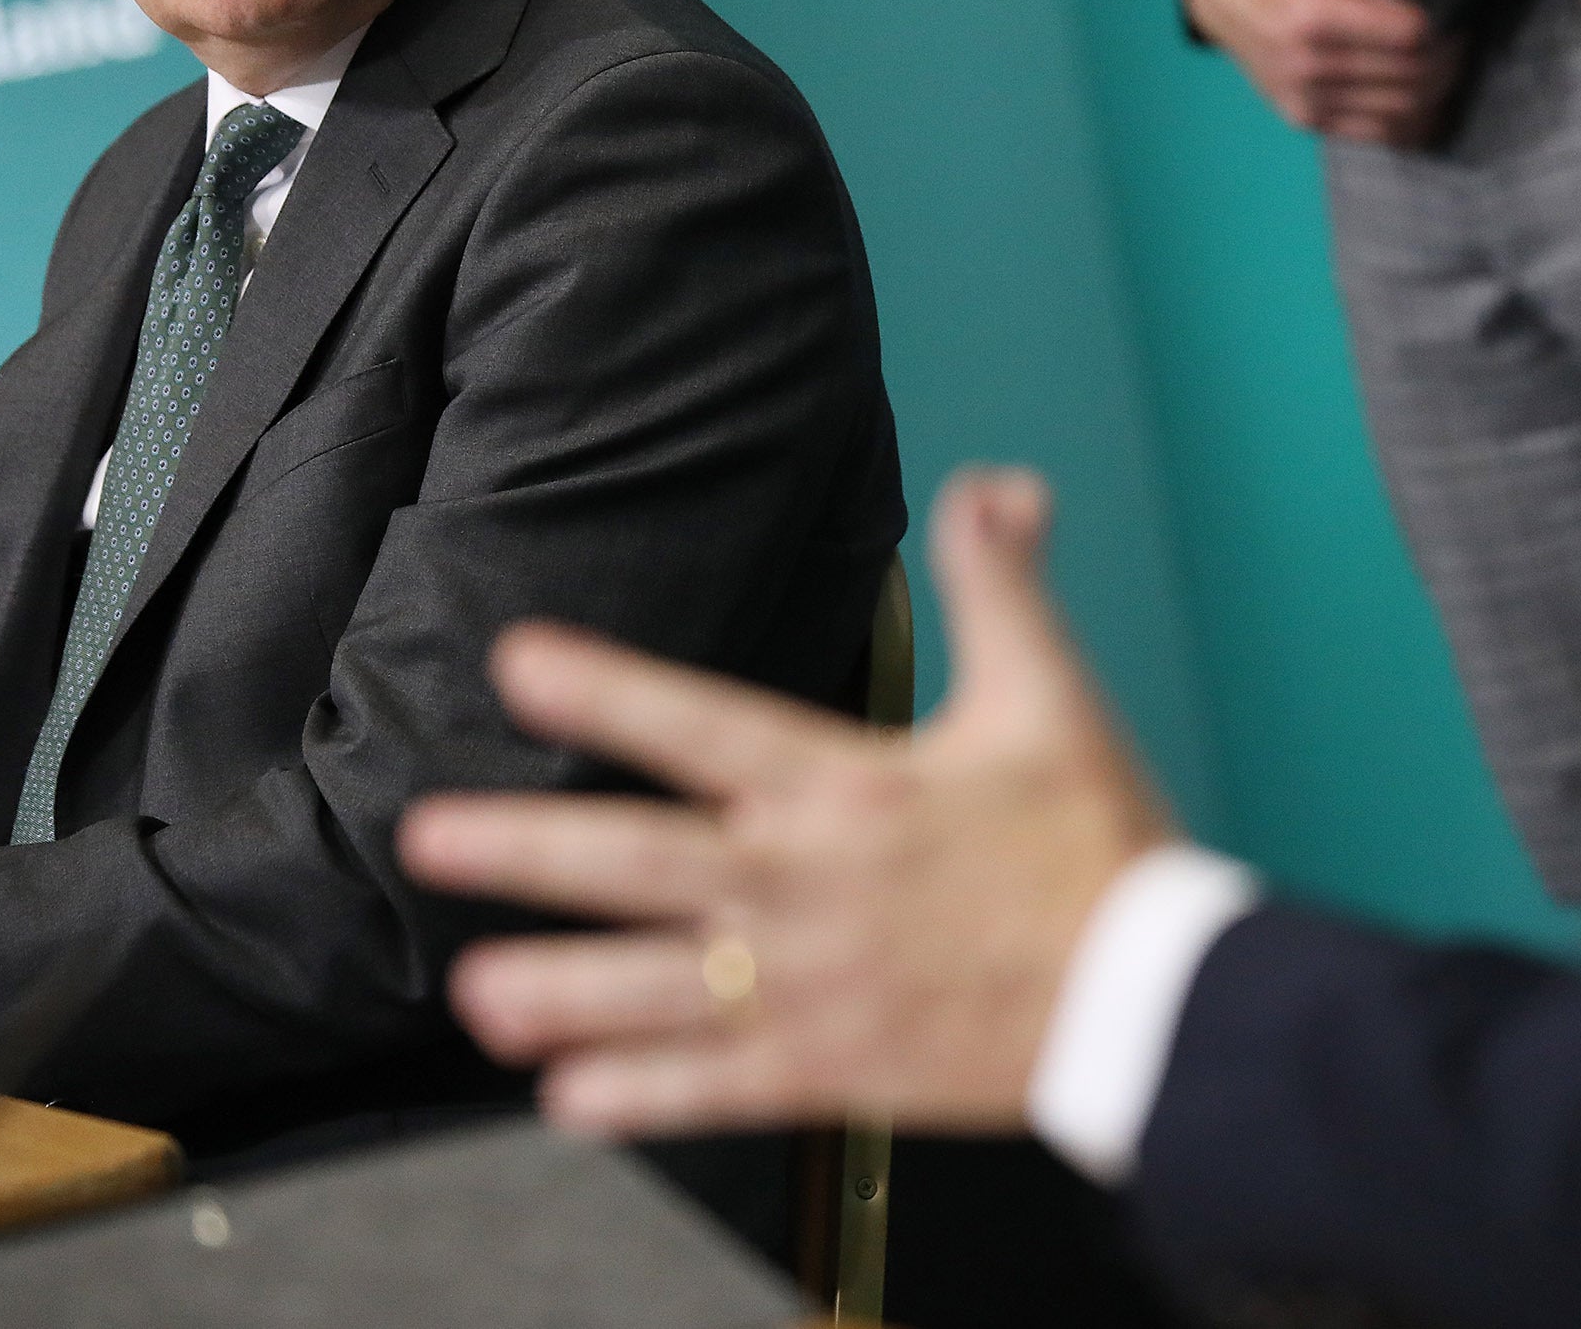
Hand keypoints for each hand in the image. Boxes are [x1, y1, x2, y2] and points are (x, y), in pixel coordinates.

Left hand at [400, 468, 1170, 1137]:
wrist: (1152, 995)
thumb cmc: (1097, 843)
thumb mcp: (1052, 693)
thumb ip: (1003, 584)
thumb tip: (996, 483)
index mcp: (853, 787)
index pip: (707, 725)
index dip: (611, 687)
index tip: (520, 658)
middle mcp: (812, 885)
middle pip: (643, 861)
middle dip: (528, 848)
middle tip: (428, 837)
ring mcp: (816, 985)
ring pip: (659, 984)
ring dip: (559, 988)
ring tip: (473, 990)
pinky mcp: (837, 1068)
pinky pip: (719, 1085)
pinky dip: (643, 1094)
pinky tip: (571, 1097)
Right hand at [1180, 0, 1463, 146]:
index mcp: (1311, 15)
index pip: (1407, 35)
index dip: (1442, 24)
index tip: (1451, 8)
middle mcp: (1307, 65)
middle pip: (1411, 76)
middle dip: (1448, 57)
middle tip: (1459, 35)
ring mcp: (1305, 99)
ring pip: (1403, 111)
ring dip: (1438, 91)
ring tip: (1445, 61)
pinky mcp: (1306, 119)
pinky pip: (1378, 135)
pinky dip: (1413, 121)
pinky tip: (1426, 97)